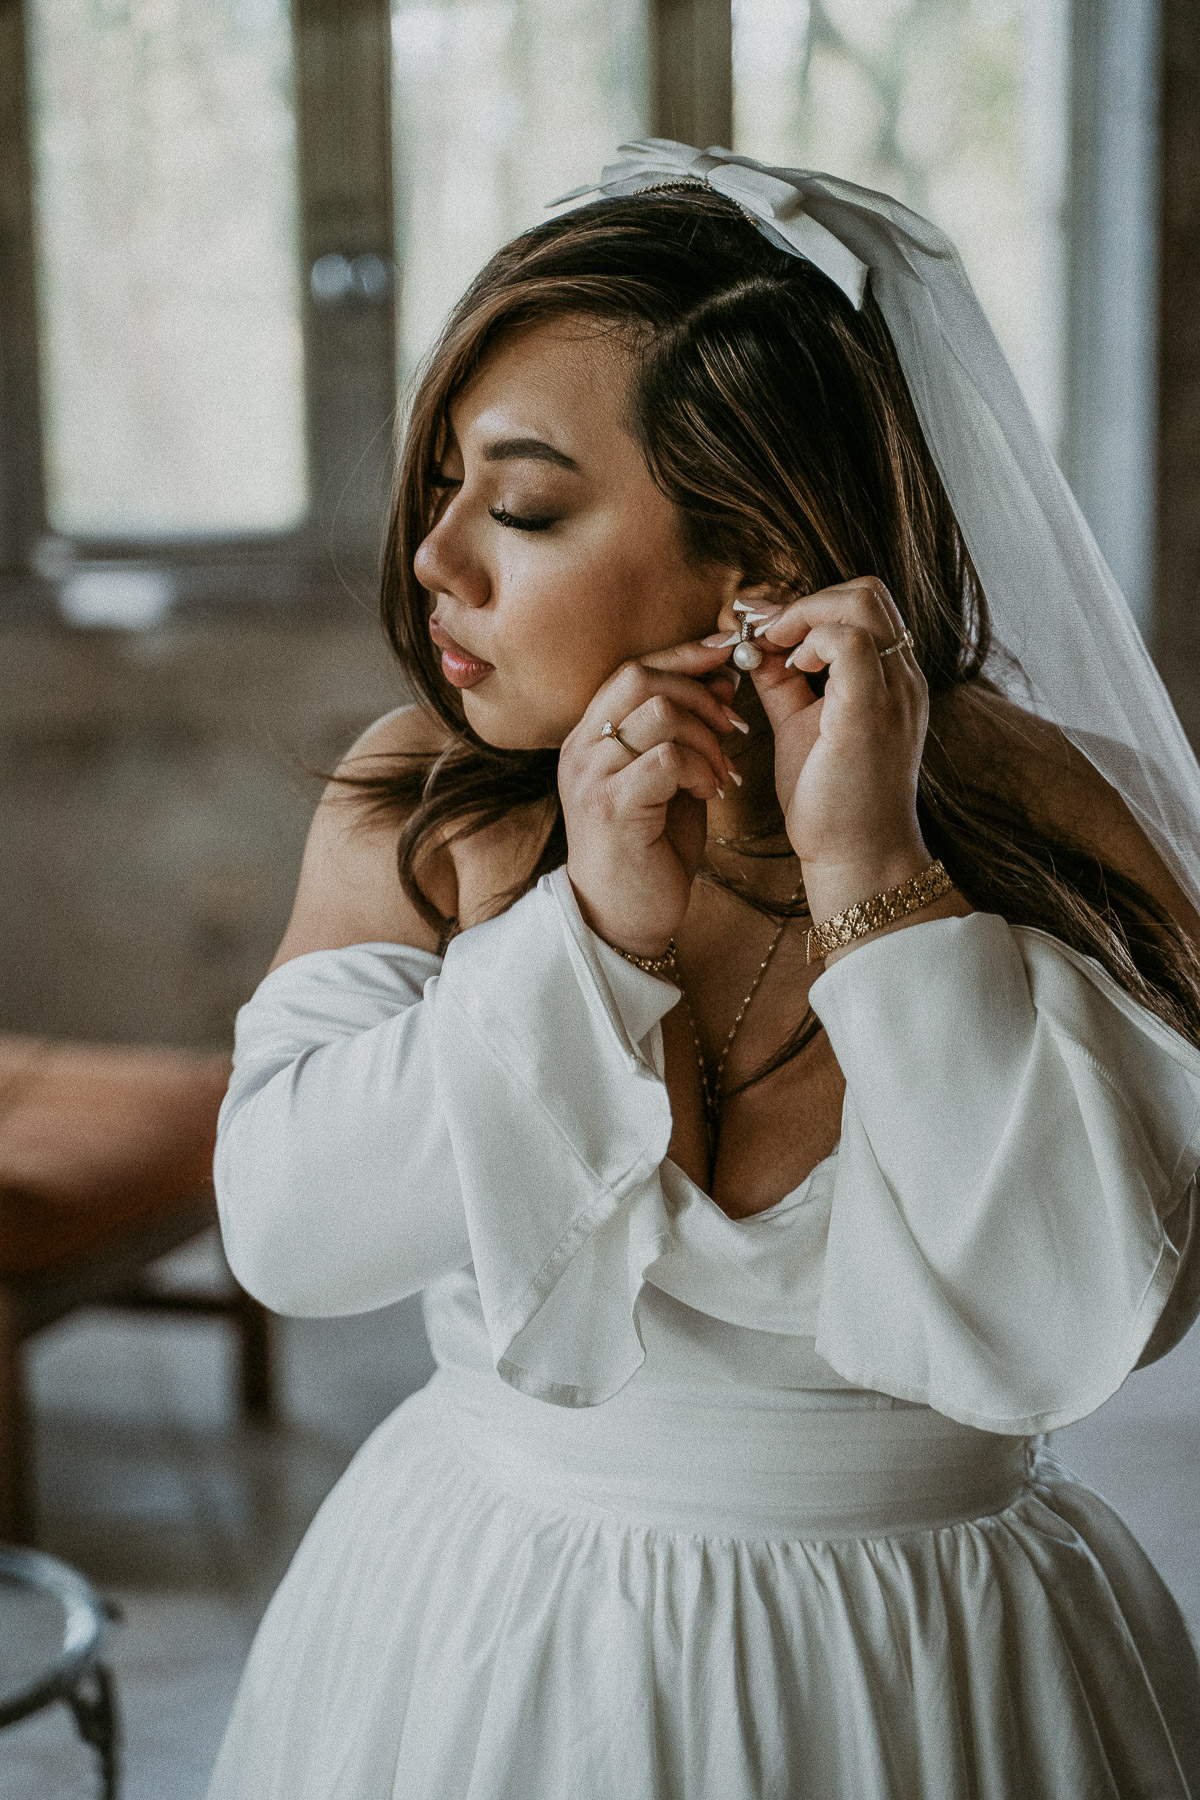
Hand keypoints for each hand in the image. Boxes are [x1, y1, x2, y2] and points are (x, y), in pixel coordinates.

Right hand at [559, 642, 743, 956]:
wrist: (622, 920)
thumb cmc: (648, 852)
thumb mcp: (670, 781)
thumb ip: (688, 732)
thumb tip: (720, 679)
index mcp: (589, 738)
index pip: (632, 669)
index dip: (683, 656)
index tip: (727, 657)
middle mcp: (581, 750)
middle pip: (640, 677)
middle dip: (699, 692)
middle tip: (731, 726)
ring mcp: (591, 777)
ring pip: (659, 713)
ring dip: (706, 737)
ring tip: (722, 773)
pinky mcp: (611, 807)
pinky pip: (668, 759)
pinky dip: (701, 769)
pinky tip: (710, 794)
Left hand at [745, 577, 931, 918]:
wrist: (857, 859)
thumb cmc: (832, 804)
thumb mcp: (800, 728)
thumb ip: (782, 685)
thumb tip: (752, 648)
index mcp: (891, 681)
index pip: (862, 608)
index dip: (807, 605)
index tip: (761, 627)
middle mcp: (903, 678)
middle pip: (867, 592)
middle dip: (805, 600)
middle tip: (764, 632)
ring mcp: (895, 691)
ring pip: (861, 602)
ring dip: (805, 614)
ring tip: (776, 649)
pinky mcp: (872, 710)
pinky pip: (848, 641)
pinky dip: (810, 642)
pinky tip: (791, 673)